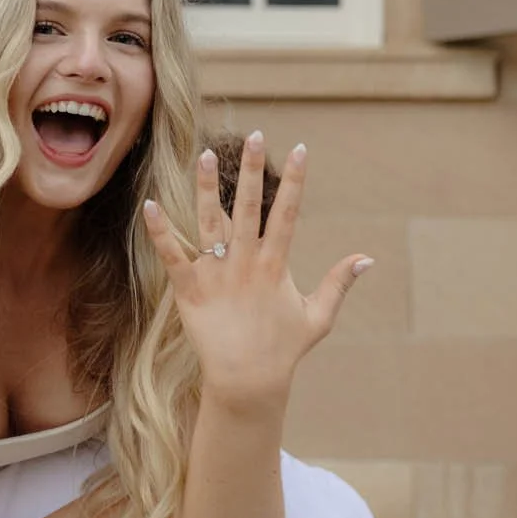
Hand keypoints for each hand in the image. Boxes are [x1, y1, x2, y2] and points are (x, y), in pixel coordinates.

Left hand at [142, 132, 372, 413]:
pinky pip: (171, 255)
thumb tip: (368, 258)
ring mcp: (216, 274)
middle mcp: (245, 262)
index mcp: (275, 264)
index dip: (295, 181)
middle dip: (252, 169)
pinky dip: (160, 231)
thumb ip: (340, 283)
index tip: (301, 149)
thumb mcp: (318, 316)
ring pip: (209, 222)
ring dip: (205, 187)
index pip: (287, 213)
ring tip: (202, 154)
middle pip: (248, 207)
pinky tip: (149, 205)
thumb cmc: (283, 349)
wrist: (247, 381)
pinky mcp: (189, 290)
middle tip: (255, 136)